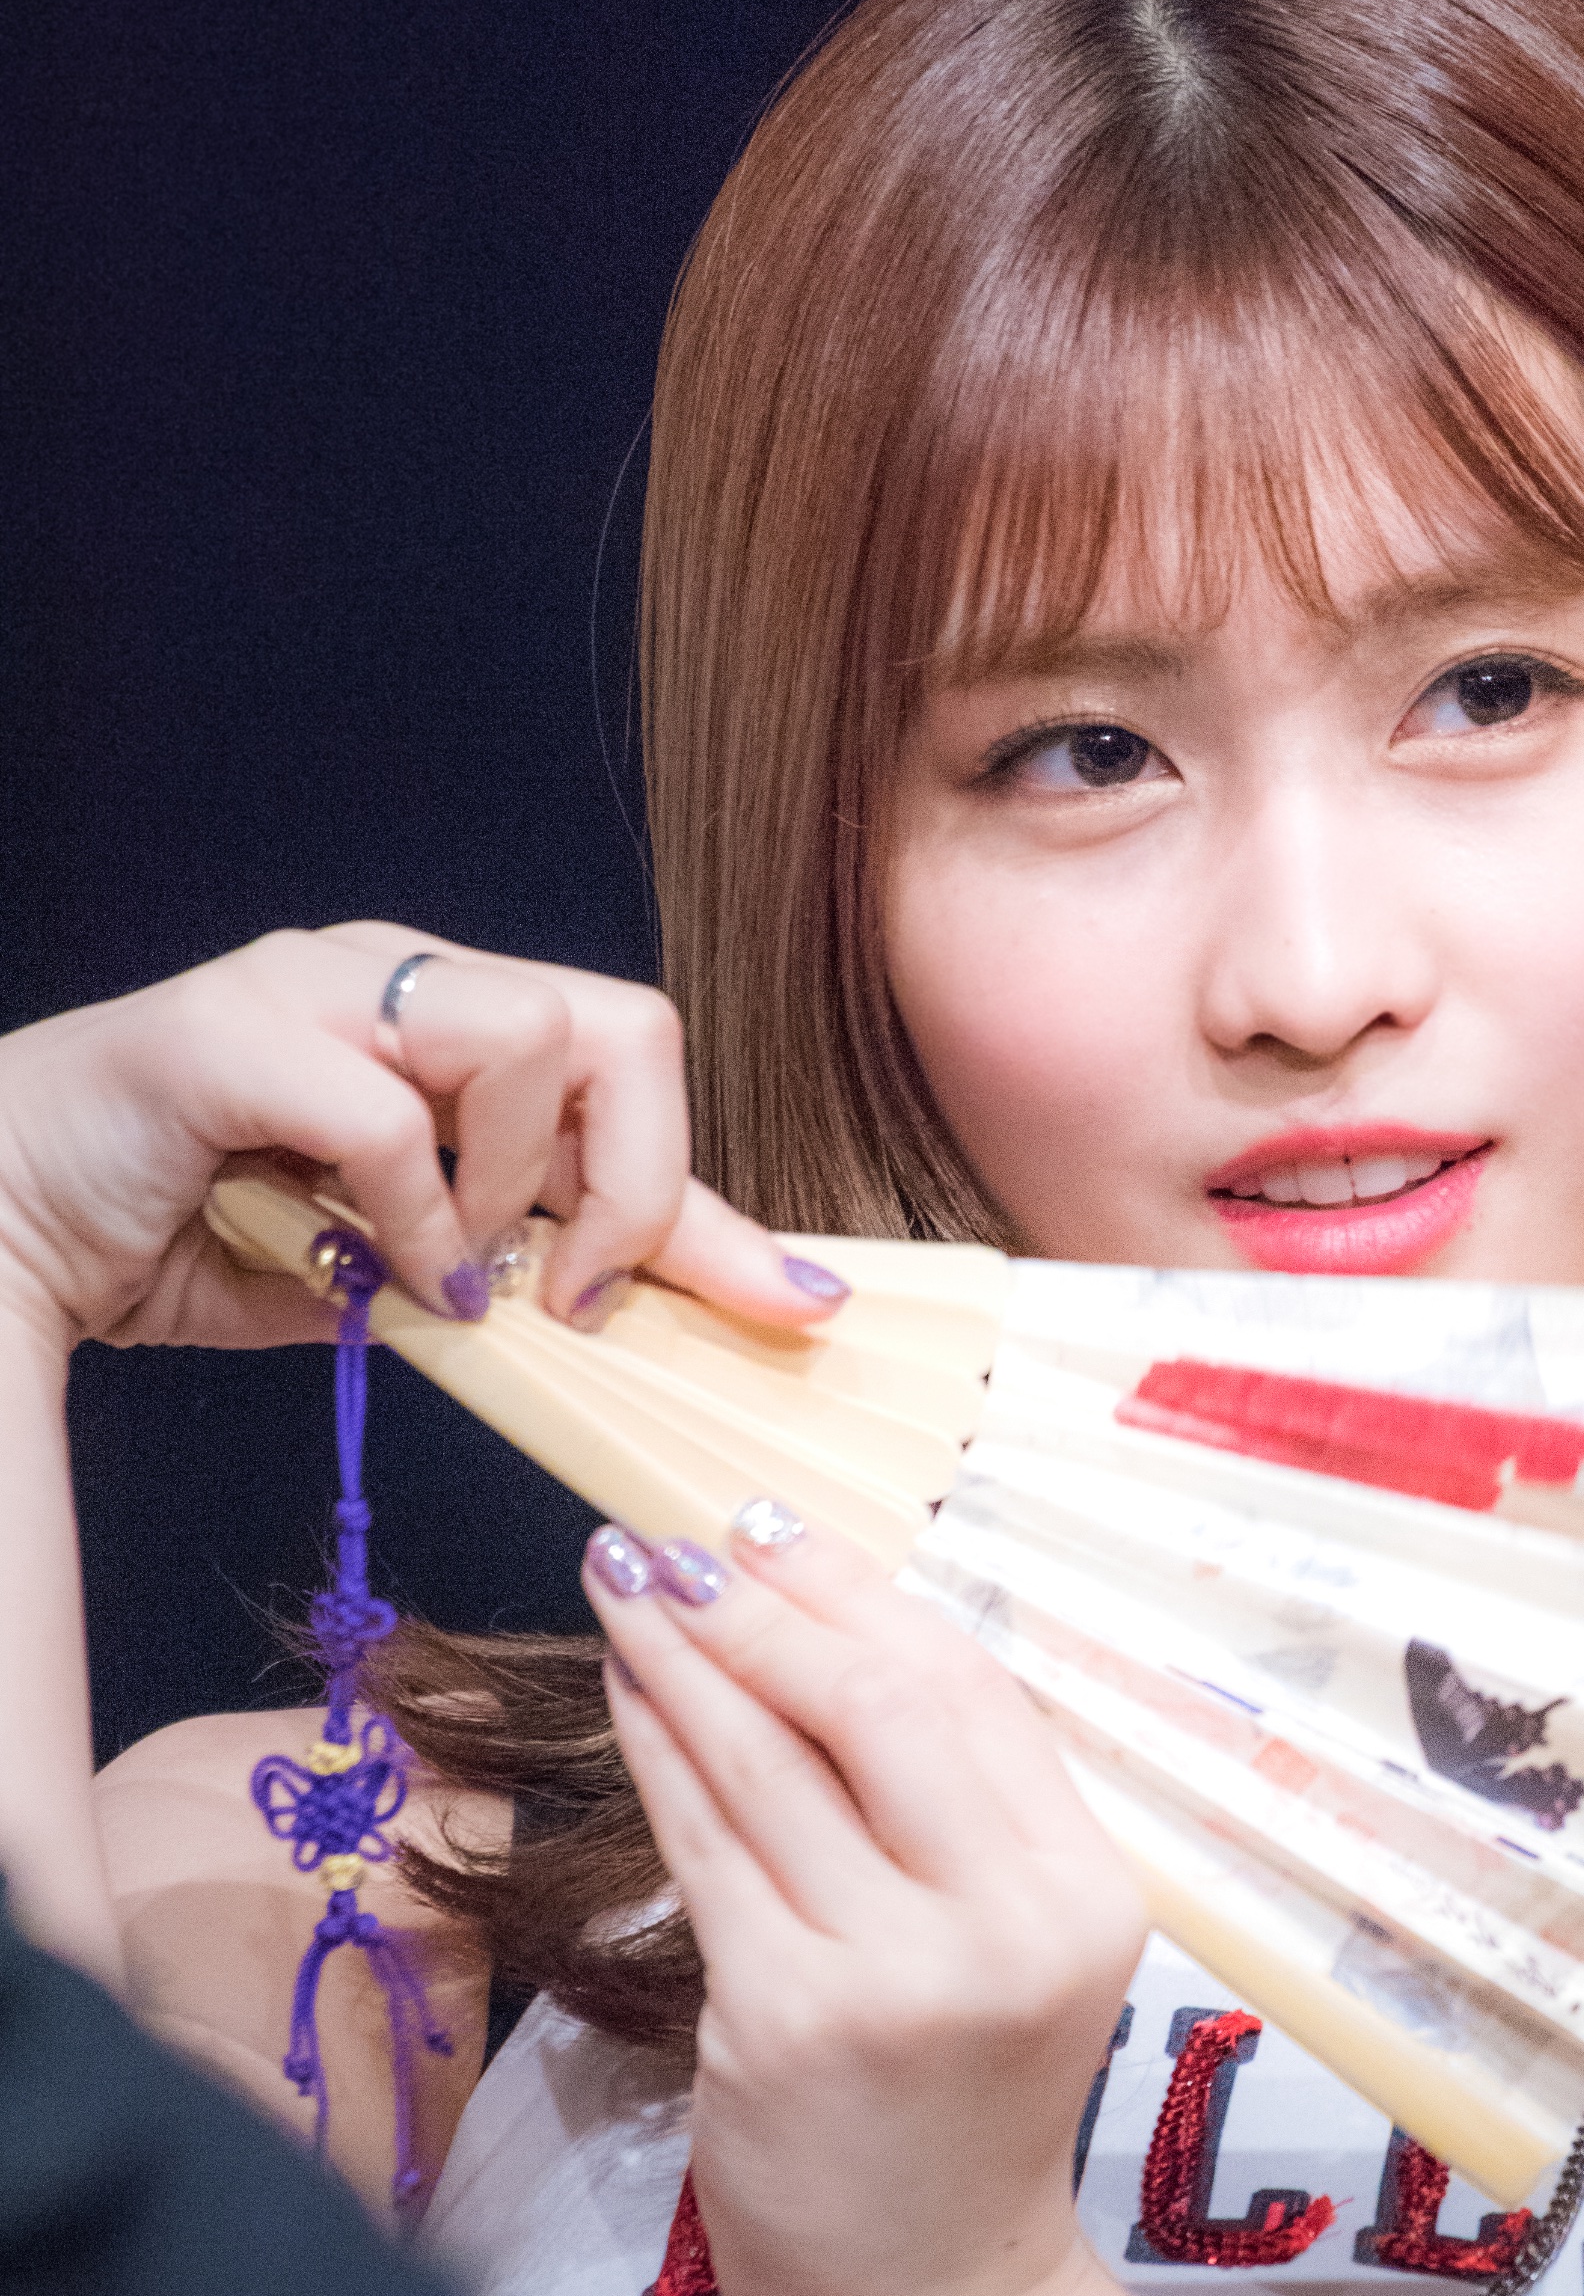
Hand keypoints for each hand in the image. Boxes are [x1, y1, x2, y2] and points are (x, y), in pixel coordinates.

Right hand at [0, 923, 839, 1358]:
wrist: (5, 1227)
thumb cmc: (180, 1235)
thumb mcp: (392, 1273)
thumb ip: (501, 1275)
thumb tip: (624, 1320)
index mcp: (439, 1018)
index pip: (629, 1081)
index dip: (718, 1202)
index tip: (793, 1301)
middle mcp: (388, 974)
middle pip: (615, 1025)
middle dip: (635, 1182)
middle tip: (573, 1290)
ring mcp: (308, 987)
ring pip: (520, 1038)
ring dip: (510, 1189)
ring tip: (440, 1267)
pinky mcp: (227, 1031)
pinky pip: (385, 1111)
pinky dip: (408, 1211)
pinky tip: (376, 1271)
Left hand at [583, 1499, 1172, 2295]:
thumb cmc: (963, 2113)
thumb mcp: (1013, 1951)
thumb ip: (962, 1812)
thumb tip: (840, 1628)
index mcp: (1087, 1892)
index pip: (973, 1694)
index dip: (863, 1593)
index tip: (775, 1524)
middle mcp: (1003, 1925)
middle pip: (879, 1705)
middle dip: (765, 1604)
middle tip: (677, 1533)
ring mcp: (889, 1974)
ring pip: (773, 1763)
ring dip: (685, 1653)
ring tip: (625, 1573)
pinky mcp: (780, 2019)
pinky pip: (707, 1848)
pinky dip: (661, 1752)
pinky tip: (626, 1688)